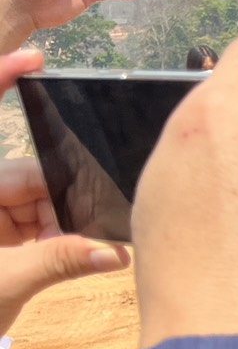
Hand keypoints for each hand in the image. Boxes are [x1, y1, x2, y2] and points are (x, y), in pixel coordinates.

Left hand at [0, 50, 130, 334]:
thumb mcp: (6, 287)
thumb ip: (61, 262)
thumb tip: (116, 253)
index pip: (3, 147)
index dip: (3, 87)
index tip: (31, 60)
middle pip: (34, 180)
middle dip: (67, 202)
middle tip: (97, 232)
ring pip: (40, 207)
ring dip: (65, 229)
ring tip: (85, 253)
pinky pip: (35, 229)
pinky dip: (56, 242)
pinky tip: (75, 255)